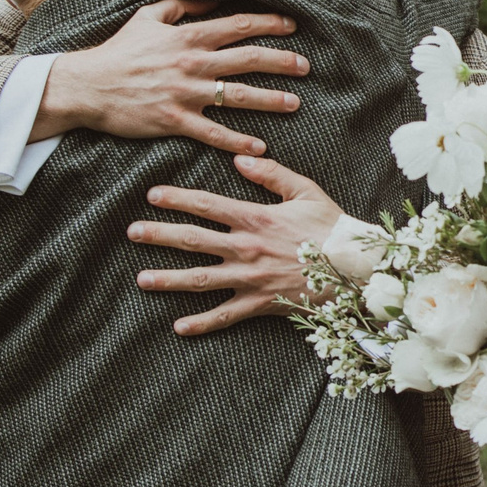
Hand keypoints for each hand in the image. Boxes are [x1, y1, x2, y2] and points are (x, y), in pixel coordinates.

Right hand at [37, 0, 306, 154]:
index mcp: (187, 36)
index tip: (293, 24)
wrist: (85, 86)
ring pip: (237, 95)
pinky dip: (237, 141)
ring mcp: (184, 93)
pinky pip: (212, 132)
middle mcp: (191, 63)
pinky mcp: (174, 120)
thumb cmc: (117, 51)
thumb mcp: (148, 17)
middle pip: (247, 59)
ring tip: (295, 103)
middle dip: (281, 61)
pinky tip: (259, 147)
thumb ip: (182, 5)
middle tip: (307, 66)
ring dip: (270, 100)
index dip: (269, 23)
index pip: (238, 26)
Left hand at [130, 155, 346, 333]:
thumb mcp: (305, 191)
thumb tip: (239, 160)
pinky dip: (202, 323)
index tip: (152, 195)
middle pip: (194, 240)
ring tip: (141, 278)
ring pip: (200, 279)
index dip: (177, 198)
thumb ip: (271, 174)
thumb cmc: (331, 227)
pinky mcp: (260, 302)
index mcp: (255, 218)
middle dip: (160, 235)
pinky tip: (178, 327)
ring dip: (167, 279)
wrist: (354, 267)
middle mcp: (246, 248)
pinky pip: (226, 316)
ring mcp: (250, 278)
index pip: (207, 205)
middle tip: (132, 232)